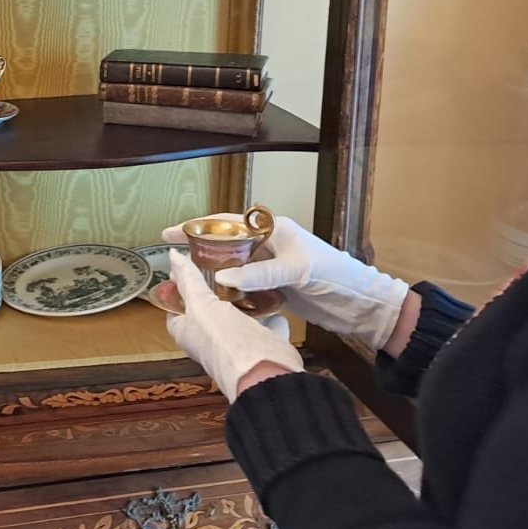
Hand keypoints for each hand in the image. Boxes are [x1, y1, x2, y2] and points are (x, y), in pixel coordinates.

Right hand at [163, 215, 408, 350]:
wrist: (358, 304)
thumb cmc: (334, 276)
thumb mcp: (295, 270)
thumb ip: (259, 272)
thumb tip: (220, 276)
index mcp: (273, 229)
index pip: (227, 224)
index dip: (198, 227)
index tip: (171, 232)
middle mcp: (269, 245)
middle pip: (226, 245)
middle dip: (198, 251)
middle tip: (169, 259)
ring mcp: (271, 268)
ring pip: (233, 267)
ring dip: (210, 275)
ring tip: (183, 284)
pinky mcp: (275, 289)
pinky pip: (244, 288)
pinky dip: (228, 293)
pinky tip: (212, 302)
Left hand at [165, 250, 303, 401]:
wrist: (264, 371)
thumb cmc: (224, 342)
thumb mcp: (200, 305)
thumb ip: (188, 281)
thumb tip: (173, 257)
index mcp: (188, 333)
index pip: (176, 308)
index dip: (179, 287)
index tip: (187, 265)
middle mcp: (212, 340)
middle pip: (209, 310)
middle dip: (216, 288)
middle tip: (220, 261)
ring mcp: (240, 344)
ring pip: (240, 317)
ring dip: (245, 298)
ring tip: (247, 271)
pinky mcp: (265, 344)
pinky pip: (268, 324)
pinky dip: (272, 312)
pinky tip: (275, 294)